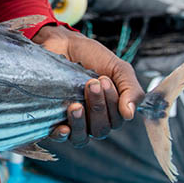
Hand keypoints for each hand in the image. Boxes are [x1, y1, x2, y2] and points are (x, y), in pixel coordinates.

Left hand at [31, 25, 144, 146]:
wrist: (64, 44)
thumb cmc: (93, 57)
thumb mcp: (119, 69)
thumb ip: (131, 90)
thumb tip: (130, 115)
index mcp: (111, 110)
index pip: (116, 120)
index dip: (112, 103)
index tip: (104, 79)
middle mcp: (93, 119)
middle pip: (100, 130)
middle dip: (97, 107)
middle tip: (91, 83)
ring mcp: (73, 121)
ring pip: (81, 138)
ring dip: (81, 123)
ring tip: (76, 104)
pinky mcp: (53, 119)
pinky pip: (59, 138)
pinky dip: (62, 135)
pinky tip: (64, 127)